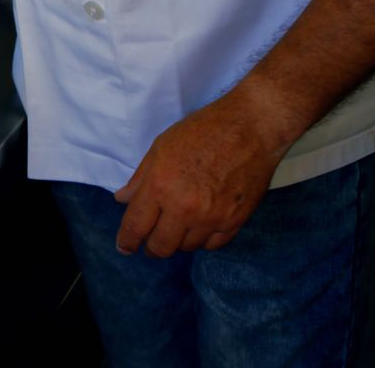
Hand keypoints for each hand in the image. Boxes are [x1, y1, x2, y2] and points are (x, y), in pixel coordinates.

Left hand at [112, 92, 294, 256]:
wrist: (251, 128)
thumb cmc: (203, 131)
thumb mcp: (161, 147)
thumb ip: (140, 179)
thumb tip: (123, 200)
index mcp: (160, 186)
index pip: (136, 226)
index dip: (127, 241)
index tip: (125, 247)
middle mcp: (184, 208)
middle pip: (160, 247)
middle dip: (151, 247)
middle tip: (151, 241)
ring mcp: (211, 217)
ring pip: (186, 248)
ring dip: (178, 240)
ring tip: (178, 225)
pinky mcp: (235, 221)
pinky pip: (212, 245)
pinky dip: (203, 240)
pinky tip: (200, 227)